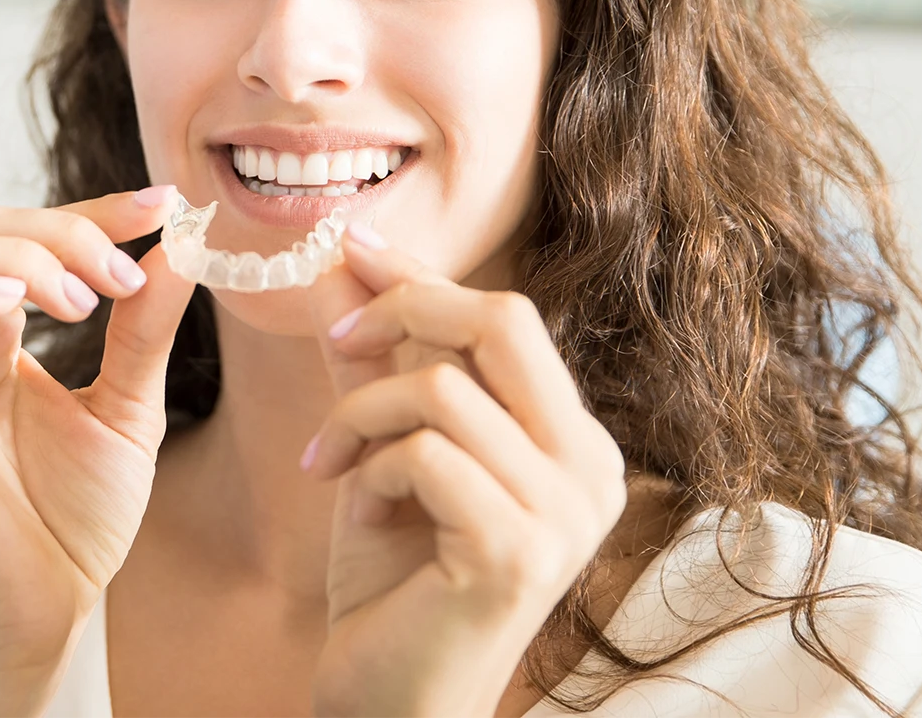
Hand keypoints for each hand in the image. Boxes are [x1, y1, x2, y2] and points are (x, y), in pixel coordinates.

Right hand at [0, 187, 195, 702]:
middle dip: (58, 228)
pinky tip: (19, 310)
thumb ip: (143, 331)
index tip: (162, 206)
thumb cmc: (74, 519)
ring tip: (82, 304)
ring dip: (18, 258)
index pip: (29, 235)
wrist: (45, 610)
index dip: (92, 209)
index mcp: (0, 335)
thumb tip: (178, 249)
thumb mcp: (128, 409)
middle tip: (120, 275)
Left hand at [303, 227, 627, 717]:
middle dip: (403, 309)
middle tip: (336, 341)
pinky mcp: (517, 551)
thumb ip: (376, 362)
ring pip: (442, 388)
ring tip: (329, 461)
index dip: (423, 277)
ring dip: (360, 415)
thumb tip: (345, 262)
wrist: (388, 699)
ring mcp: (565, 514)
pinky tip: (356, 507)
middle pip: (503, 321)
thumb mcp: (384, 450)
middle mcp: (592, 471)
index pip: (509, 319)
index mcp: (574, 442)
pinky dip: (370, 467)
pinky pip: (425, 453)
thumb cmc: (394, 582)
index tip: (350, 247)